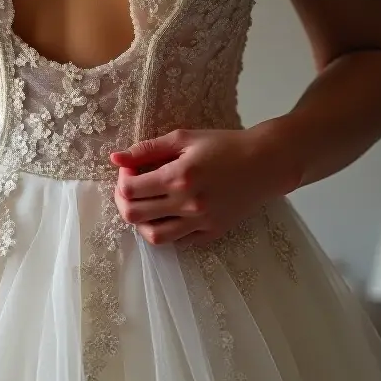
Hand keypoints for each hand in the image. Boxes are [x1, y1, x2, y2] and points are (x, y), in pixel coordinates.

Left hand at [109, 128, 300, 246]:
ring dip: (141, 222)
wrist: (266, 163)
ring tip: (146, 205)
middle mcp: (187, 204)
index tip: (129, 169)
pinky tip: (167, 214)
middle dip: (123, 200)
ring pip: (153, 236)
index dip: (121, 179)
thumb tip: (115, 158)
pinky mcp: (211, 233)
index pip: (129, 189)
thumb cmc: (224, 145)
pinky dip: (165, 230)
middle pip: (133, 215)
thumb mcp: (184, 138)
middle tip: (131, 187)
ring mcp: (200, 222)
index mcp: (179, 177)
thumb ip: (147, 149)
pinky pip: (177, 241)